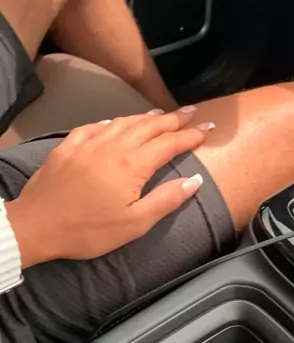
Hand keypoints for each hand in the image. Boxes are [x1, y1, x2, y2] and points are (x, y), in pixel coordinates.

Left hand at [6, 108, 213, 267]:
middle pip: (149, 126)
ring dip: (146, 117)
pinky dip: (113, 121)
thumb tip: (194, 180)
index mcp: (132, 165)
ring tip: (162, 114)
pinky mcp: (68, 146)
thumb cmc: (88, 230)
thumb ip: (166, 200)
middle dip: (174, 119)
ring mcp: (88, 143)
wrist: (36, 226)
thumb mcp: (134, 224)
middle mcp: (113, 146)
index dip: (191, 135)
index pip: (169, 143)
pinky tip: (117, 122)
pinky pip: (96, 125)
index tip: (208, 129)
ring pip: (124, 121)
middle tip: (192, 112)